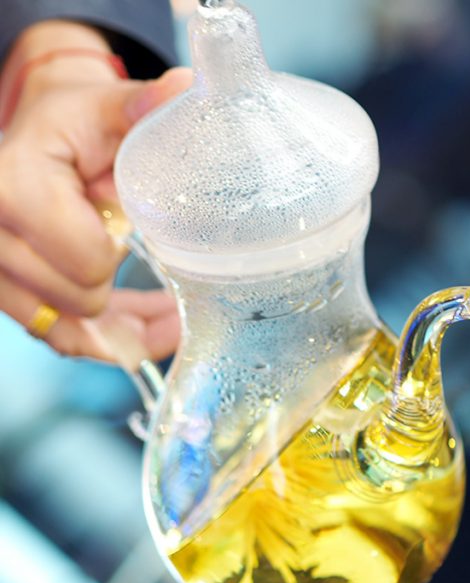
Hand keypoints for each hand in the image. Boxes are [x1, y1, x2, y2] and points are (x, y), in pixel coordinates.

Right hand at [0, 20, 190, 361]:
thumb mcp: (106, 109)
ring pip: (72, 330)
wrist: (43, 140)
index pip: (85, 260)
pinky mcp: (10, 297)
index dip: (117, 247)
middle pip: (79, 300)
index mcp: (12, 187)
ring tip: (171, 303)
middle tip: (136, 248)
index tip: (124, 222)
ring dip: (123, 319)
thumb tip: (186, 87)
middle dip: (116, 279)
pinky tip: (155, 327)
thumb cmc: (75, 124)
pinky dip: (111, 340)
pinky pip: (65, 341)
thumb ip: (143, 104)